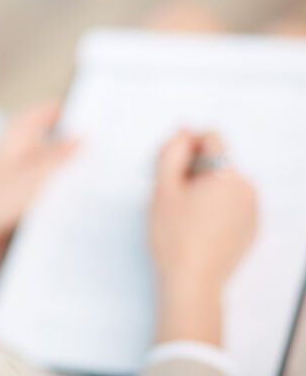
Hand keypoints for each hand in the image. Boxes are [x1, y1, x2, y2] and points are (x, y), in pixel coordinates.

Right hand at [150, 130, 257, 344]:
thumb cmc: (174, 237)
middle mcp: (248, 189)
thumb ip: (171, 151)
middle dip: (192, 168)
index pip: (210, 137)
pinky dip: (213, 206)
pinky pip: (231, 204)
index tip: (168, 166)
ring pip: (223, 182)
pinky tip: (195, 226)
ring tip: (181, 213)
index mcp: (228, 175)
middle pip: (217, 160)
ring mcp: (253, 210)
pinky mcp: (251, 229)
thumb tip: (183, 132)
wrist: (192, 283)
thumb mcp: (163, 188)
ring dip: (202, 187)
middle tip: (168, 193)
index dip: (184, 145)